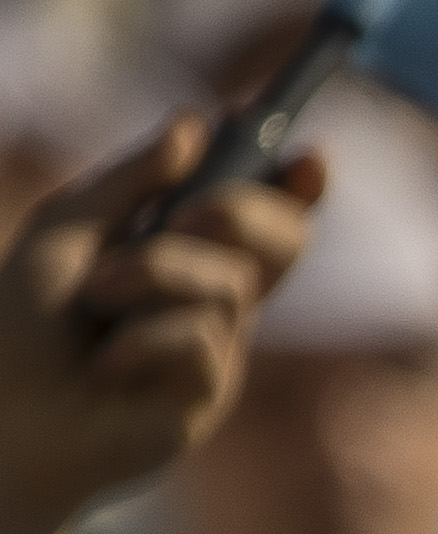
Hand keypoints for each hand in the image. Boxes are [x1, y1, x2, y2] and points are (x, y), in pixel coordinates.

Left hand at [0, 114, 321, 533]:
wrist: (9, 409)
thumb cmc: (24, 320)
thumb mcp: (68, 227)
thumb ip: (130, 180)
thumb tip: (192, 125)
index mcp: (183, 251)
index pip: (260, 213)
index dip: (293, 185)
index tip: (311, 154)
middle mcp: (211, 296)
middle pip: (282, 241)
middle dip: (247, 214)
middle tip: (191, 216)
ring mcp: (218, 345)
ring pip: (229, 285)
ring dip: (154, 277)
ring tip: (97, 301)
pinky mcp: (210, 393)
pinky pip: (202, 341)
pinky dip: (143, 341)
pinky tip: (107, 369)